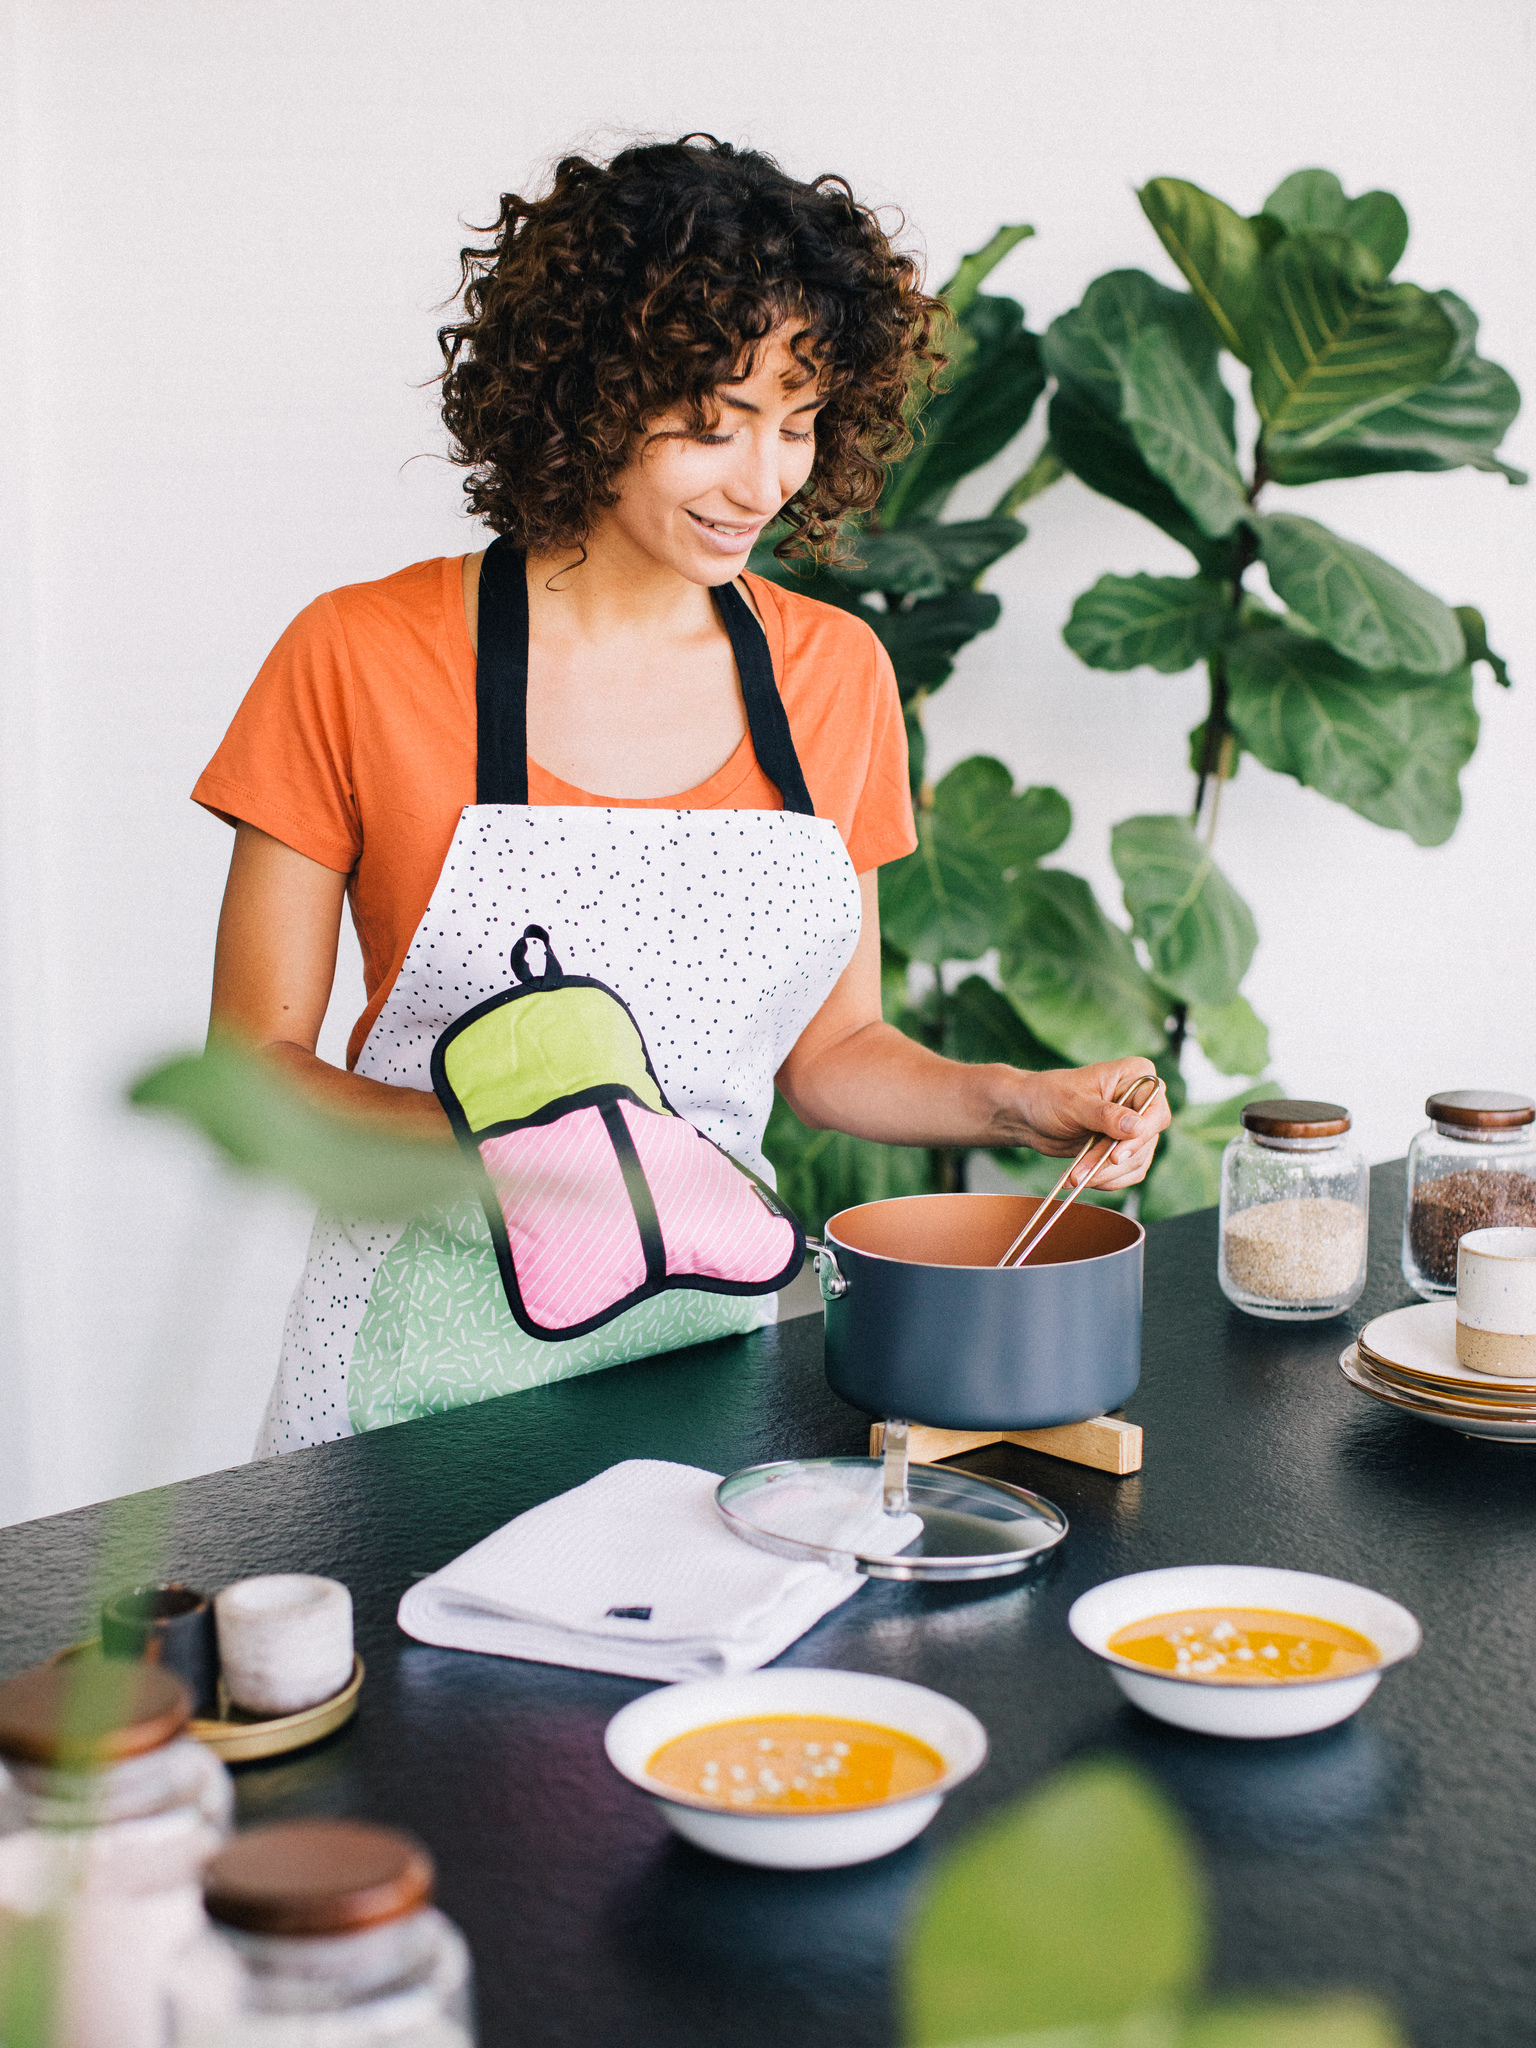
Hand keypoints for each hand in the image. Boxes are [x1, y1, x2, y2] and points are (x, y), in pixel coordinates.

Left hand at [991, 1059, 1170, 1190]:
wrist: (1029, 1115)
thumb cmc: (1049, 1096)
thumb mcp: (1074, 1103)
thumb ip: (1105, 1115)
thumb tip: (1136, 1126)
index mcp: (1136, 1074)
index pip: (1155, 1112)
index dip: (1140, 1136)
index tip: (1116, 1155)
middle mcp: (1141, 1101)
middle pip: (1145, 1141)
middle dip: (1110, 1162)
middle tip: (1082, 1173)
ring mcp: (1134, 1127)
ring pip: (1136, 1162)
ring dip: (1103, 1174)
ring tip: (1074, 1176)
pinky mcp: (1123, 1148)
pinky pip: (1127, 1173)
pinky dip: (1104, 1180)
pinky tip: (1080, 1177)